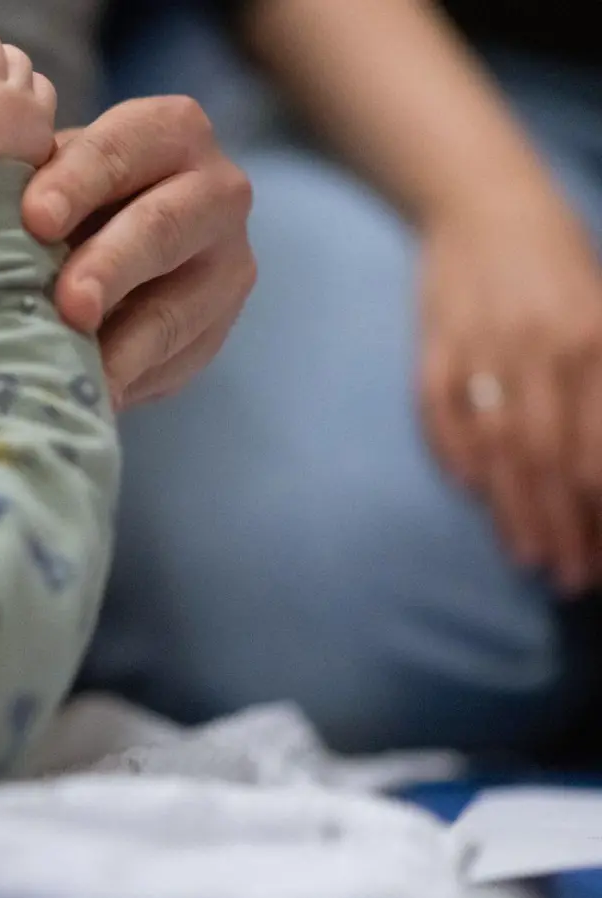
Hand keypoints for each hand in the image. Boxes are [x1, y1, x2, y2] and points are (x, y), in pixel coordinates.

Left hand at [21, 97, 255, 408]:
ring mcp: (227, 264)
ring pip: (177, 305)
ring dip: (124, 341)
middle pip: (163, 226)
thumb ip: (16, 179)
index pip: (122, 148)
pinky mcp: (219, 329)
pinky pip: (177, 359)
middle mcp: (216, 188)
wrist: (115, 248)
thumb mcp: (44, 174)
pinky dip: (128, 378)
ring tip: (77, 364)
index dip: (77, 183)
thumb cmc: (65, 198)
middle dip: (110, 265)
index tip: (34, 220)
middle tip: (67, 303)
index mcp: (167, 130)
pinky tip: (89, 393)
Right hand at [417, 188, 601, 594]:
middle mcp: (539, 348)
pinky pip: (440, 409)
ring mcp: (480, 348)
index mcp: (592, 338)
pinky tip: (470, 488)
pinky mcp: (433, 345)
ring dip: (513, 507)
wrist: (481, 200)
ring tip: (530, 557)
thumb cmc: (559, 262)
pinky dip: (454, 450)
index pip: (601, 443)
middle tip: (571, 578)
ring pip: (498, 444)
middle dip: (564, 523)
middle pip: (551, 456)